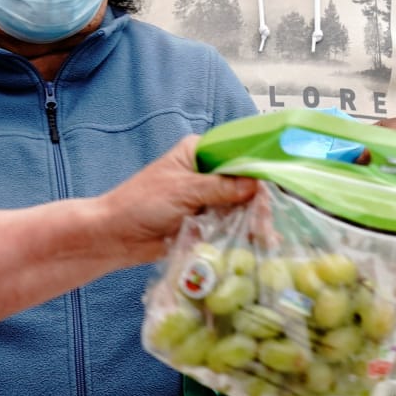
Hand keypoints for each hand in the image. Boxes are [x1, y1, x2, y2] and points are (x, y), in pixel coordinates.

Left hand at [96, 136, 259, 263]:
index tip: (280, 180)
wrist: (115, 237)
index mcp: (197, 152)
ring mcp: (205, 199)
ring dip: (252, 219)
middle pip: (242, 181)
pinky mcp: (204, 222)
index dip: (258, 165)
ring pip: (239, 205)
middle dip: (257, 199)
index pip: (236, 152)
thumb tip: (257, 185)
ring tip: (268, 234)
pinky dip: (241, 233)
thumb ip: (221, 188)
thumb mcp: (184, 191)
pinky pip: (229, 225)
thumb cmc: (141, 205)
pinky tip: (258, 242)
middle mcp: (204, 172)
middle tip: (270, 217)